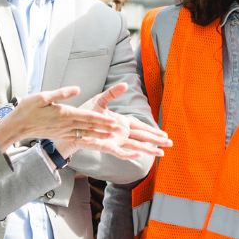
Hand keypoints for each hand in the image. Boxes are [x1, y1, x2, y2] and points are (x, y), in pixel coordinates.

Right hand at [0, 86, 115, 150]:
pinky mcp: (60, 135)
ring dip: (99, 134)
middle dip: (105, 128)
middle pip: (90, 126)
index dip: (102, 119)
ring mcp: (63, 131)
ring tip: (112, 137)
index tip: (114, 121)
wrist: (16, 126)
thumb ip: (61, 93)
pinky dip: (87, 139)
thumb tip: (77, 89)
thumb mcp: (43, 96)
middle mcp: (66, 124)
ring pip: (85, 133)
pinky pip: (76, 138)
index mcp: (65, 114)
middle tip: (120, 130)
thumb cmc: (28, 109)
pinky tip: (94, 140)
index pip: (88, 116)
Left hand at [55, 83, 171, 159]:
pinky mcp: (106, 146)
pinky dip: (129, 153)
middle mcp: (121, 133)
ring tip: (161, 153)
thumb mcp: (100, 100)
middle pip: (142, 137)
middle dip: (156, 140)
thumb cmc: (84, 114)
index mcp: (122, 122)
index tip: (164, 134)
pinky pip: (119, 151)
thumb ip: (113, 93)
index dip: (153, 130)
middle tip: (170, 143)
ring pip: (136, 145)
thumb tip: (125, 85)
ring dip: (148, 149)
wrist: (68, 125)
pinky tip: (138, 153)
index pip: (141, 126)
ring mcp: (114, 140)